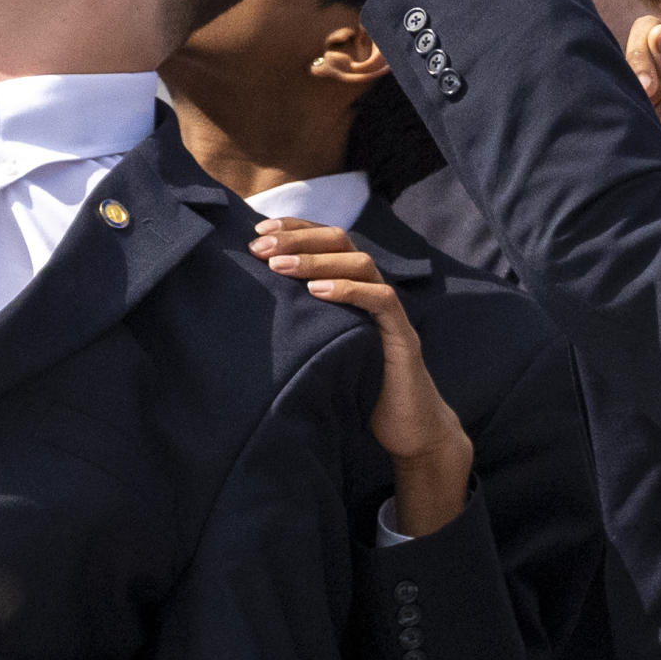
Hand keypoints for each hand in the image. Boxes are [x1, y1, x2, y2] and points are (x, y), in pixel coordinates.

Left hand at [251, 218, 476, 534]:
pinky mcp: (403, 337)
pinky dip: (349, 290)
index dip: (296, 229)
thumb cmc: (360, 390)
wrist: (409, 430)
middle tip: (260, 246)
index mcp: (354, 290)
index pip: (327, 242)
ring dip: (317, 260)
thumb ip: (302, 324)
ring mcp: (390, 313)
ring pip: (361, 264)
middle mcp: (373, 292)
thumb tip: (251, 309)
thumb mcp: (322, 349)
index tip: (258, 231)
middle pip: (342, 243)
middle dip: (299, 238)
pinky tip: (317, 291)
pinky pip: (381, 300)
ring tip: (279, 265)